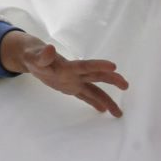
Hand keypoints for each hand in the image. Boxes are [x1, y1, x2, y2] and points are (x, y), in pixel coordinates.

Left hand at [0, 31, 128, 116]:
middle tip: (126, 85)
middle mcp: (76, 74)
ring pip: (95, 90)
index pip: (86, 66)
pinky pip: (86, 96)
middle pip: (97, 76)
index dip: (99, 66)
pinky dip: (94, 103)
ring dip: (107, 99)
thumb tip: (49, 48)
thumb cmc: (34, 56)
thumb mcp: (34, 57)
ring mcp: (75, 81)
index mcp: (69, 66)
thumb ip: (42, 56)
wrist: (35, 58)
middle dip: (112, 80)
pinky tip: (104, 110)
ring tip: (118, 112)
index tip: (114, 66)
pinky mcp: (72, 88)